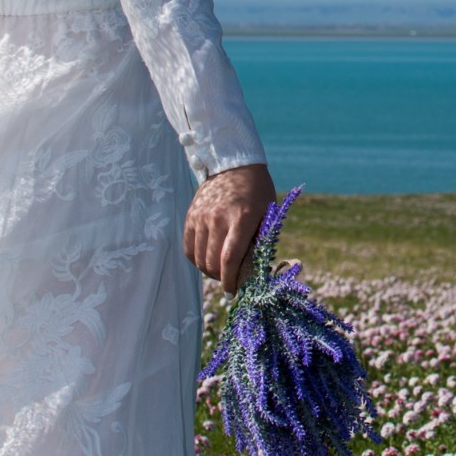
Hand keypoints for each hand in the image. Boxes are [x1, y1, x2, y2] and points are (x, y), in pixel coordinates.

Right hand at [184, 163, 276, 292]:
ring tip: (220, 270)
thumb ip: (258, 241)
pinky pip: (188, 247)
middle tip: (230, 280)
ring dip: (209, 270)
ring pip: (199, 258)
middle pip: (212, 262)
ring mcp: (201, 216)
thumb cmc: (257, 192)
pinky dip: (196, 259)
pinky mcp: (190, 216)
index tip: (234, 291)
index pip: (230, 259)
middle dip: (221, 278)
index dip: (230, 280)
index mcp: (242, 218)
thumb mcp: (266, 214)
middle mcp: (218, 218)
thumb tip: (252, 272)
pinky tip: (207, 259)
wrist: (234, 164)